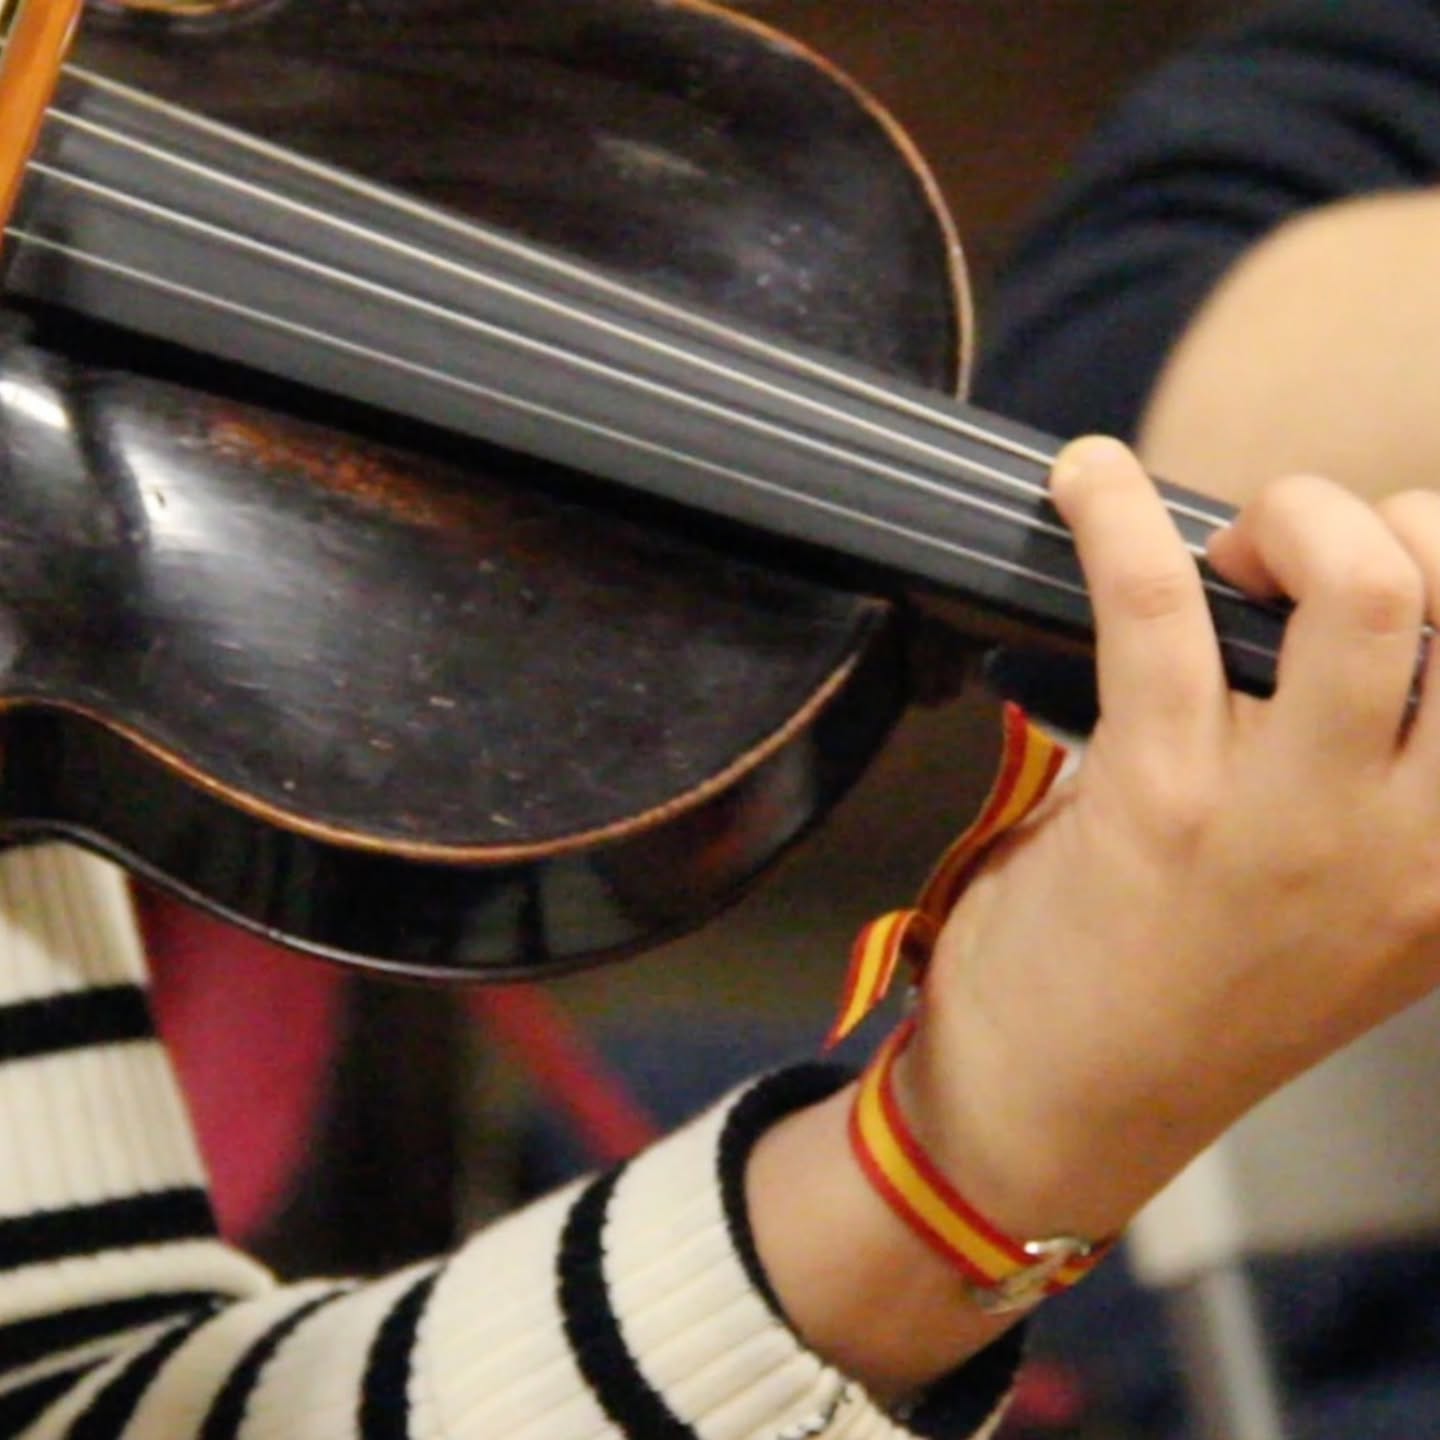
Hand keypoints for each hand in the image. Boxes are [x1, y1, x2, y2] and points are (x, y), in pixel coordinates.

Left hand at [900, 436, 1439, 1243]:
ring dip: (1291, 515)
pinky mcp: (1160, 800)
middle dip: (1383, 523)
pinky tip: (1088, 480)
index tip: (1385, 564)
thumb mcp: (1334, 914)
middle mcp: (1411, 843)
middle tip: (1283, 561)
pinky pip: (1160, 606)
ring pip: (1360, 585)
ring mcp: (1290, 820)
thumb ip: (1371, 789)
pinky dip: (1118, 516)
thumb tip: (1334, 620)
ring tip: (1227, 545)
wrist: (1058, 1115)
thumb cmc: (1180, 1003)